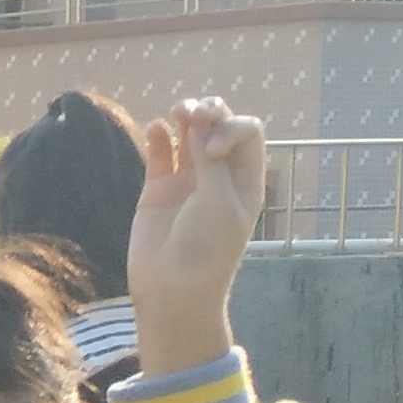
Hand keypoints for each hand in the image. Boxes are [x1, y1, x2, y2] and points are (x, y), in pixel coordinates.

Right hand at [125, 99, 270, 369]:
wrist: (172, 290)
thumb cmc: (205, 251)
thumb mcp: (218, 203)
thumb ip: (209, 161)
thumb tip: (196, 123)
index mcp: (246, 179)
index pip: (247, 132)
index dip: (229, 127)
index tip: (210, 150)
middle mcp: (219, 175)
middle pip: (220, 126)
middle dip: (209, 113)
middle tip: (190, 114)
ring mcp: (188, 180)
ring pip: (190, 134)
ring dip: (185, 117)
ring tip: (175, 113)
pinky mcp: (158, 188)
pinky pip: (160, 152)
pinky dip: (158, 135)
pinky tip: (155, 129)